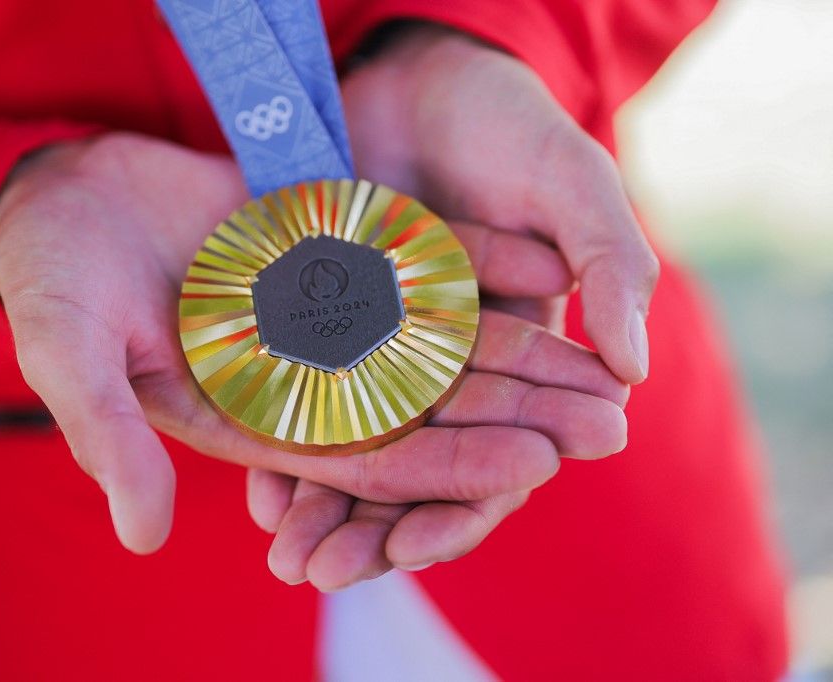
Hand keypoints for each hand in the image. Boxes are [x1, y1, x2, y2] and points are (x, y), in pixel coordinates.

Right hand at [0, 133, 625, 554]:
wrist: (61, 199)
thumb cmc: (54, 283)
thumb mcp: (70, 356)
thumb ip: (110, 437)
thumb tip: (141, 536)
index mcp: (256, 414)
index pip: (369, 451)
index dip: (451, 459)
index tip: (536, 460)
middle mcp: (304, 371)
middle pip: (428, 401)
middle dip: (516, 414)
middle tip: (610, 425)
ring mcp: (324, 309)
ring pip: (441, 336)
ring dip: (520, 346)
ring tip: (606, 356)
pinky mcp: (331, 252)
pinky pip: (419, 262)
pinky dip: (480, 262)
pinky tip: (548, 264)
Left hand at [246, 26, 655, 589]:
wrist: (428, 73)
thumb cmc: (514, 125)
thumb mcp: (574, 185)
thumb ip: (611, 269)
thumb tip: (634, 374)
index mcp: (521, 358)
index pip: (501, 457)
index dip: (462, 505)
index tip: (414, 545)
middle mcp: (453, 371)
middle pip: (417, 472)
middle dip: (374, 530)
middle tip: (325, 575)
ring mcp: (389, 354)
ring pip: (358, 450)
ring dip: (322, 508)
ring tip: (285, 555)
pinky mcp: (333, 327)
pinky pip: (308, 401)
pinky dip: (285, 447)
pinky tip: (257, 491)